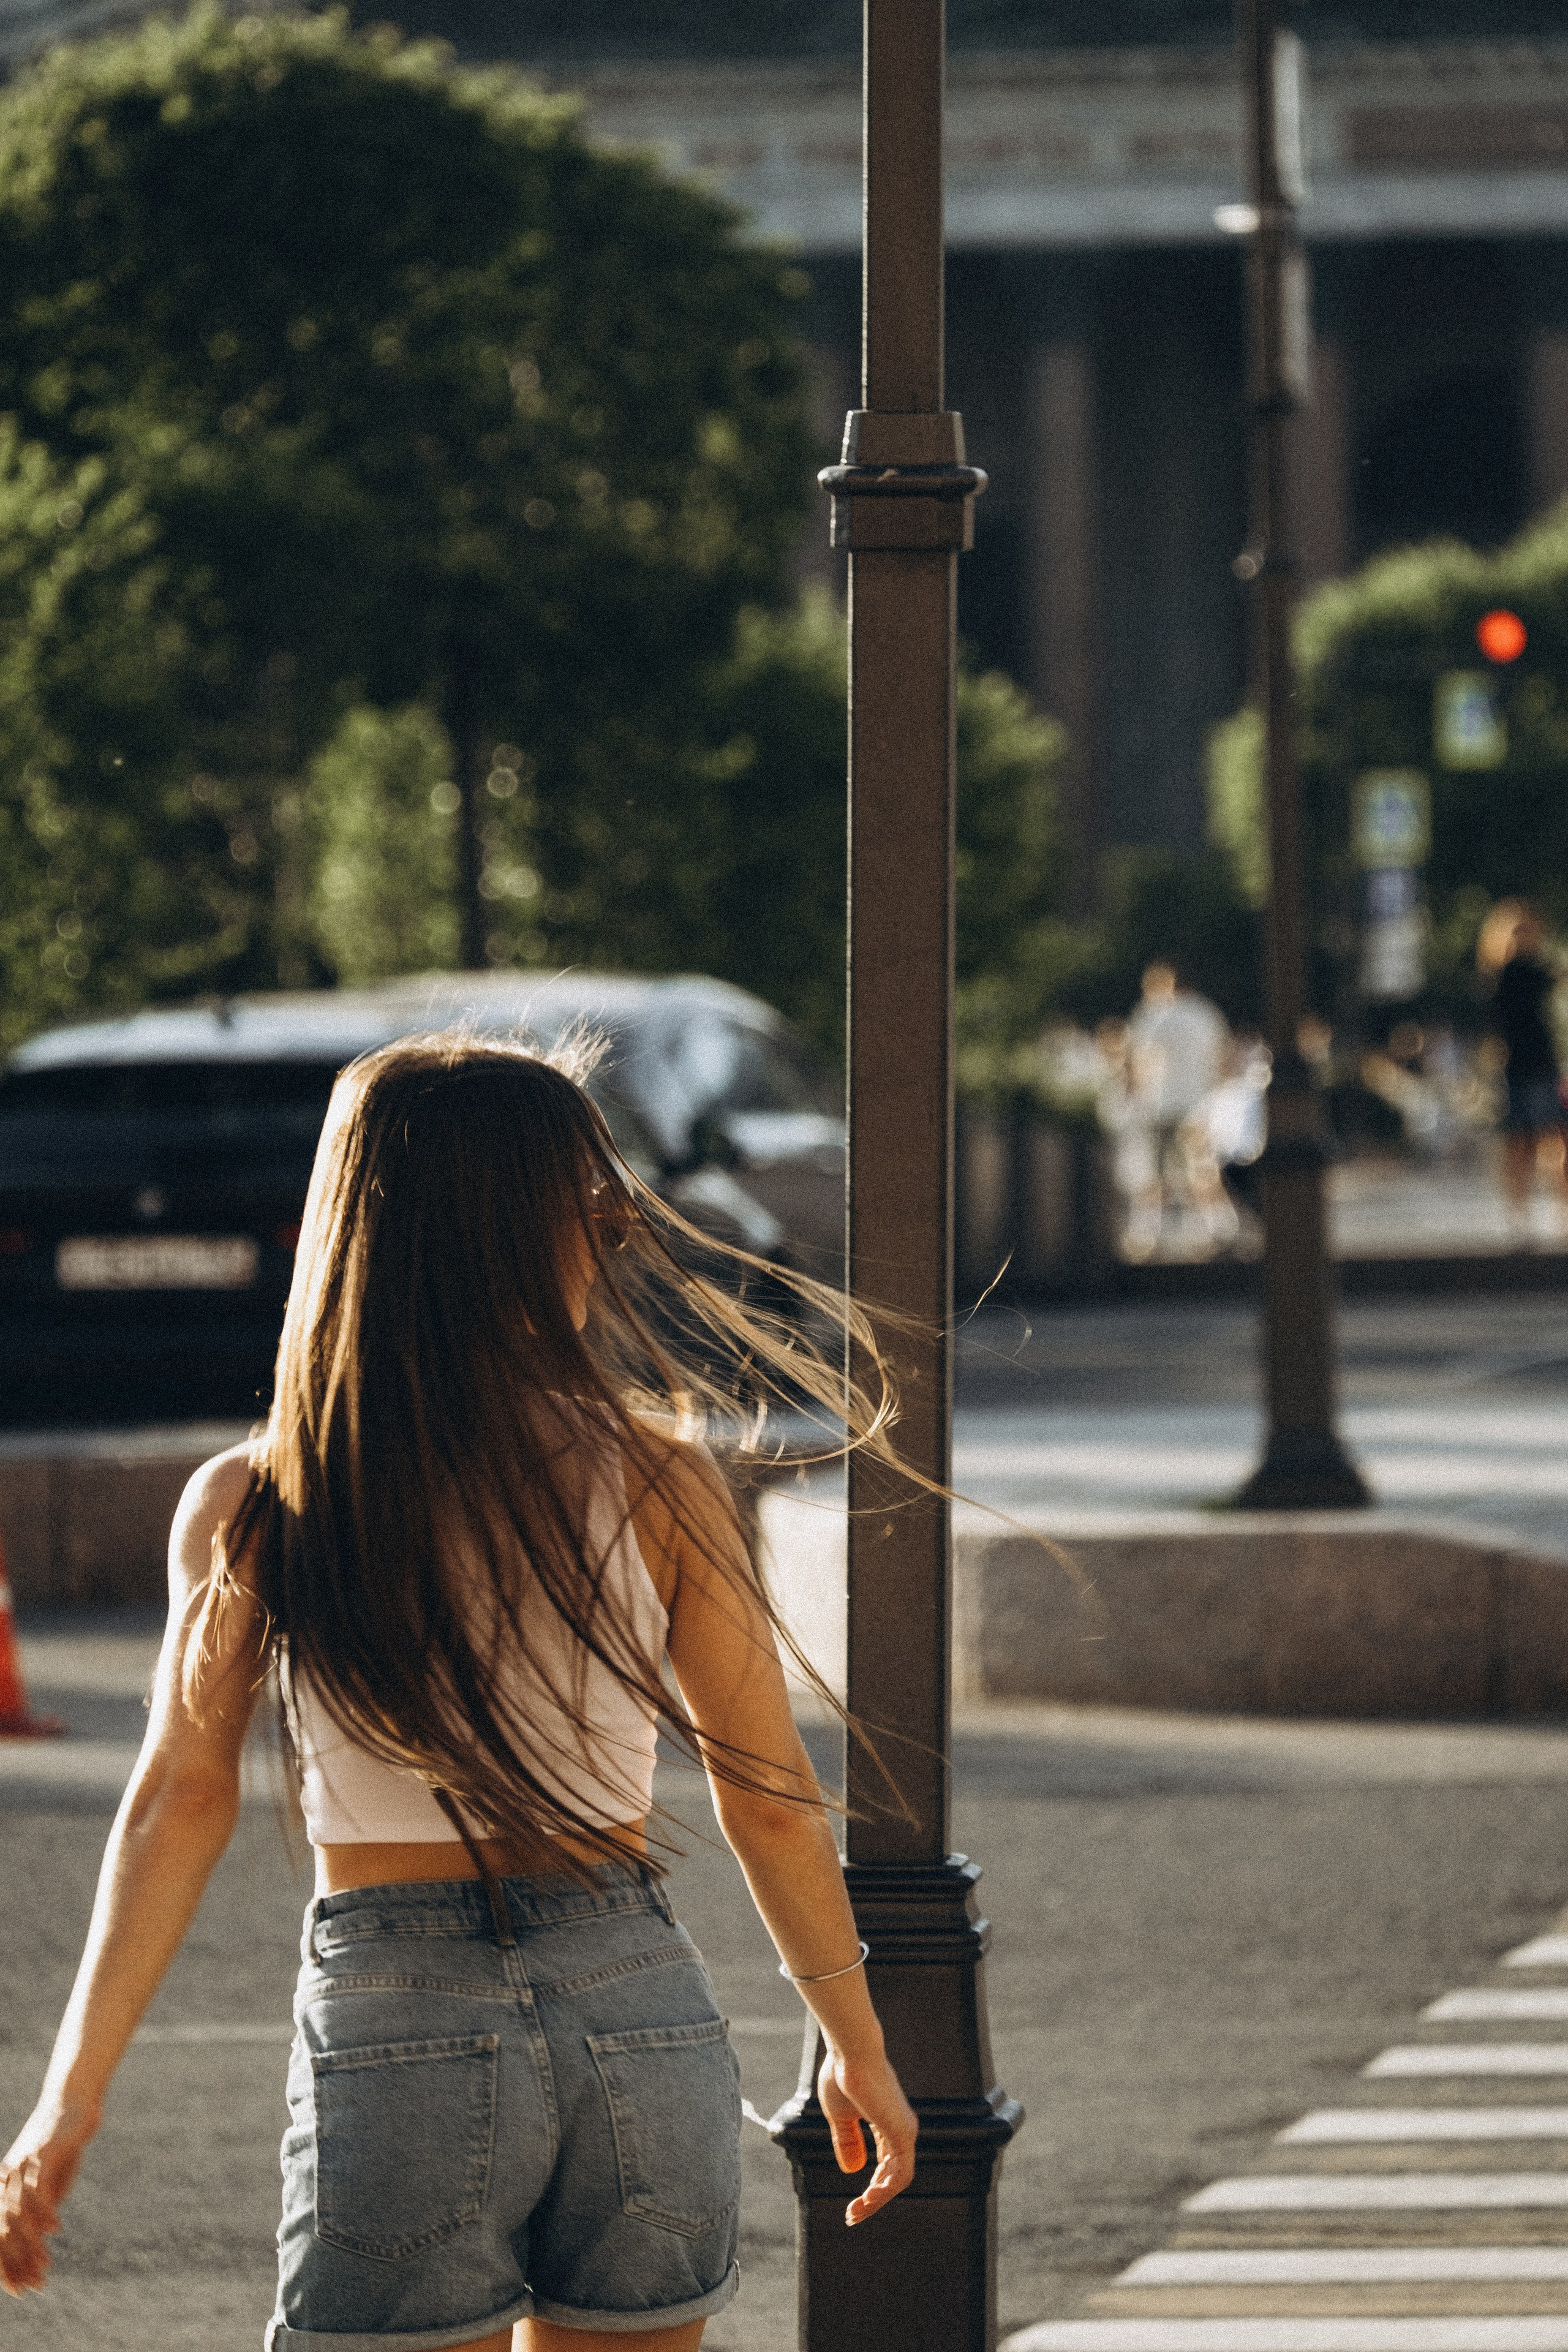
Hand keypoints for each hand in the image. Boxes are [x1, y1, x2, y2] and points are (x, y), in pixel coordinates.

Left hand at [0, 2100, 98, 2294]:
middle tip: (33, 2286)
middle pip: (3, 2231)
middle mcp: (7, 2178)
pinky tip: (55, 2229)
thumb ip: (45, 2202)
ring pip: (18, 2216)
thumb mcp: (52, 2178)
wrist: (73, 2100)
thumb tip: (42, 2233)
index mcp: (5, 2186)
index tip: (20, 2289)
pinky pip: (39, 2189)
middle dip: (16, 2264)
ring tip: (45, 2267)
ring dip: (31, 2246)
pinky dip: (45, 2213)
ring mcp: (23, 2165)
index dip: (6, 2266)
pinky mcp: (44, 2153)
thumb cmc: (63, 2140)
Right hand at [817, 2045, 917, 2225]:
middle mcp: (900, 2128)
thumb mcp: (840, 2115)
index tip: (851, 2205)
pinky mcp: (902, 2132)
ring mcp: (904, 2131)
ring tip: (855, 2212)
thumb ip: (847, 2141)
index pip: (886, 2165)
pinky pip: (900, 2173)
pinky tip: (867, 2198)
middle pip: (893, 2176)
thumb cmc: (842, 2075)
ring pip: (898, 2179)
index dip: (871, 2187)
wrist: (850, 2053)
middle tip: (852, 2215)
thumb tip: (853, 2171)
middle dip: (872, 2199)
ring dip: (877, 2200)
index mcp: (886, 2123)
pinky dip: (885, 2190)